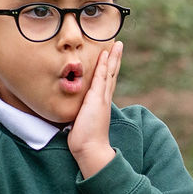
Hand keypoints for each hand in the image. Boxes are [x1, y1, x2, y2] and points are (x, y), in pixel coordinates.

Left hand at [69, 40, 122, 179]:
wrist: (90, 149)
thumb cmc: (84, 139)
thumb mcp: (81, 121)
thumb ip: (80, 113)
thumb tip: (73, 111)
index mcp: (101, 103)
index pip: (106, 81)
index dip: (109, 68)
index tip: (111, 56)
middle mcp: (104, 98)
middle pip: (112, 74)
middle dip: (115, 59)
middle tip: (119, 44)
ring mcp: (102, 98)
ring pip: (109, 73)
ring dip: (113, 57)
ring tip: (117, 44)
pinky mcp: (97, 99)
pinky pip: (101, 78)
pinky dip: (104, 65)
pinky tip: (106, 54)